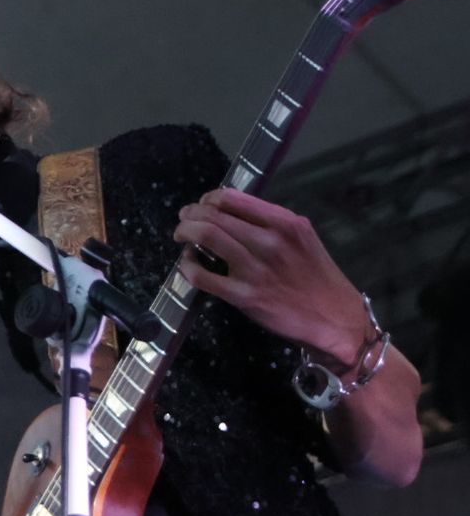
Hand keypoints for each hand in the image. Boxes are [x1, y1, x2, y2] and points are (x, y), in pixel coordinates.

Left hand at [174, 189, 371, 367]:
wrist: (333, 317)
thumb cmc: (315, 275)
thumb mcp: (302, 237)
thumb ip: (270, 222)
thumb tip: (232, 211)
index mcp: (284, 223)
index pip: (232, 198)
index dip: (208, 199)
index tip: (203, 205)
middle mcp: (269, 241)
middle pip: (214, 215)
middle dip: (191, 214)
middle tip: (184, 219)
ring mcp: (255, 269)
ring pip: (206, 236)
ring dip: (185, 232)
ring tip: (182, 236)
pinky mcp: (244, 295)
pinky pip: (203, 276)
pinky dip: (188, 266)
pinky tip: (188, 264)